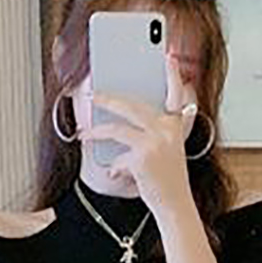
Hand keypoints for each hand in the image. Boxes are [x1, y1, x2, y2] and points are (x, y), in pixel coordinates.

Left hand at [86, 52, 196, 219]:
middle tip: (92, 95)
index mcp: (175, 125)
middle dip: (108, 99)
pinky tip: (115, 174)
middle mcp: (167, 129)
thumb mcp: (168, 149)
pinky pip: (117, 157)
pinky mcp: (142, 158)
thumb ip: (156, 130)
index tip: (170, 57)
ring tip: (85, 135)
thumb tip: (124, 115)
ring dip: (97, 133)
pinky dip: (114, 168)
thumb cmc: (168, 178)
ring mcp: (155, 142)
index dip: (174, 75)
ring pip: (116, 129)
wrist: (175, 206)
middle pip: (132, 106)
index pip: (176, 94)